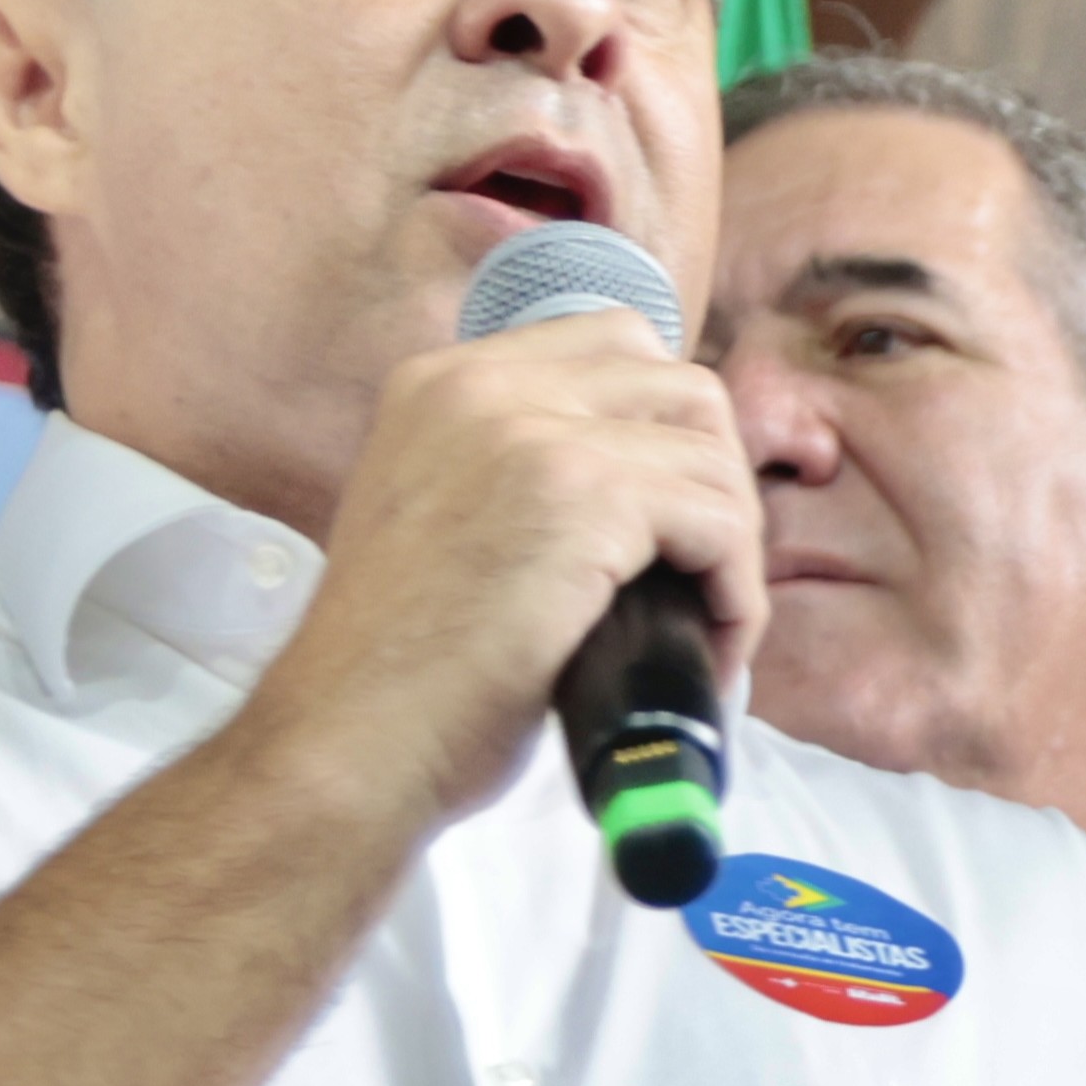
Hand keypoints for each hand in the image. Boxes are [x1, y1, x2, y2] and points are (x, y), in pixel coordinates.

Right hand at [248, 309, 766, 827]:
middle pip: (681, 387)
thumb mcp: (444, 522)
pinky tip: (714, 645)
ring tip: (711, 626)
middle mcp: (482, 384)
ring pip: (711, 458)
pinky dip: (737, 592)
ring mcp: (532, 433)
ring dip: (734, 548)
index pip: (616, 343)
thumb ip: (518, 473)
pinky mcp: (584, 496)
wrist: (348, 742)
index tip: (677, 515)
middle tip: (708, 571)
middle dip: (717, 481)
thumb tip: (652, 485)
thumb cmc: (399, 671)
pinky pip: (720, 521)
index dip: (672, 429)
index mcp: (442, 382)